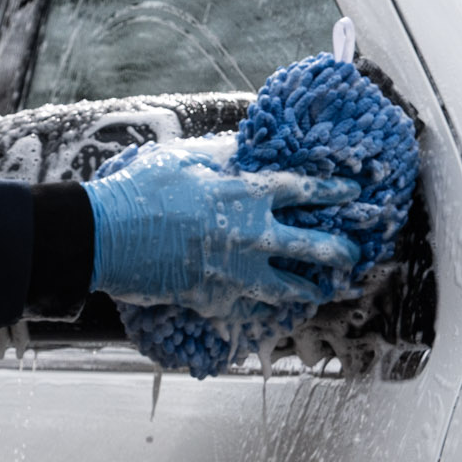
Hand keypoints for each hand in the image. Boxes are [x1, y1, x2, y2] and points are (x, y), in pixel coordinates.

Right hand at [86, 139, 358, 316]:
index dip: (334, 192)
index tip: (353, 193)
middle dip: (341, 251)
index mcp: (248, 194)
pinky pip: (251, 310)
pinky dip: (264, 310)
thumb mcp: (186, 158)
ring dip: (311, 289)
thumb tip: (244, 150)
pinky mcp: (216, 300)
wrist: (108, 236)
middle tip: (353, 255)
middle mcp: (252, 236)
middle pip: (314, 248)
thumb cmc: (142, 190)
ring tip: (322, 290)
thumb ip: (224, 156)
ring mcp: (236, 273)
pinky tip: (275, 311)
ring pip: (290, 288)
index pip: (306, 191)